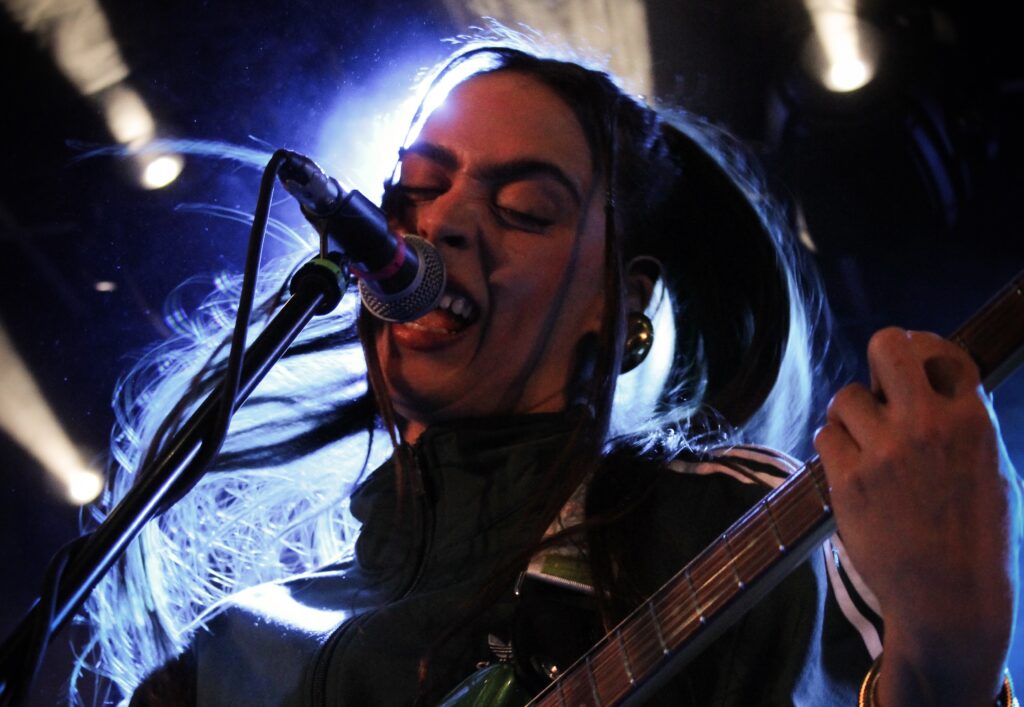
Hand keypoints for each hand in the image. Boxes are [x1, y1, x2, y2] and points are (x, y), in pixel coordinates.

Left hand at [814, 327, 1021, 705]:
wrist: (951, 599)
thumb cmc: (982, 541)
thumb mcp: (996, 472)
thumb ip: (968, 426)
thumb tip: (942, 391)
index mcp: (973, 421)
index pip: (940, 350)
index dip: (922, 348)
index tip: (912, 359)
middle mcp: (927, 426)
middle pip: (886, 347)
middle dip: (880, 357)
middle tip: (880, 383)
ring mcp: (884, 452)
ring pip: (846, 396)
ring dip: (853, 415)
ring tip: (868, 443)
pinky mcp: (849, 479)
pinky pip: (826, 436)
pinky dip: (836, 447)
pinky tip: (853, 468)